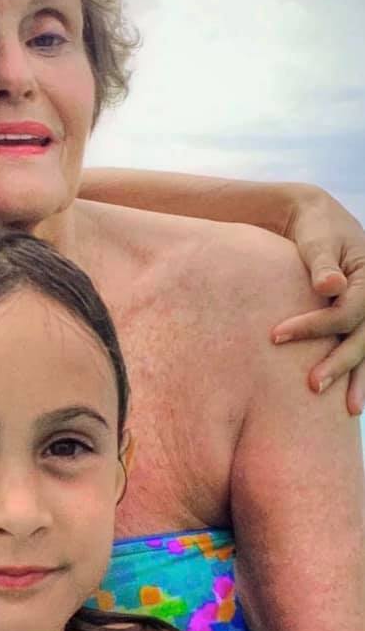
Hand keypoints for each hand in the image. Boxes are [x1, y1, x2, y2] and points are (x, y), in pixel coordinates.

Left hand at [271, 185, 364, 415]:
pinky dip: (359, 371)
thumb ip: (321, 263)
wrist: (318, 220)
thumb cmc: (314, 229)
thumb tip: (330, 286)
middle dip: (339, 363)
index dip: (313, 326)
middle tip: (312, 386)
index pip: (346, 312)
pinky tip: (353, 400)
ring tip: (348, 410)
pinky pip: (362, 347)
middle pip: (362, 337)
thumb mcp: (317, 240)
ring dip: (357, 377)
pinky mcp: (359, 317)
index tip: (275, 336)